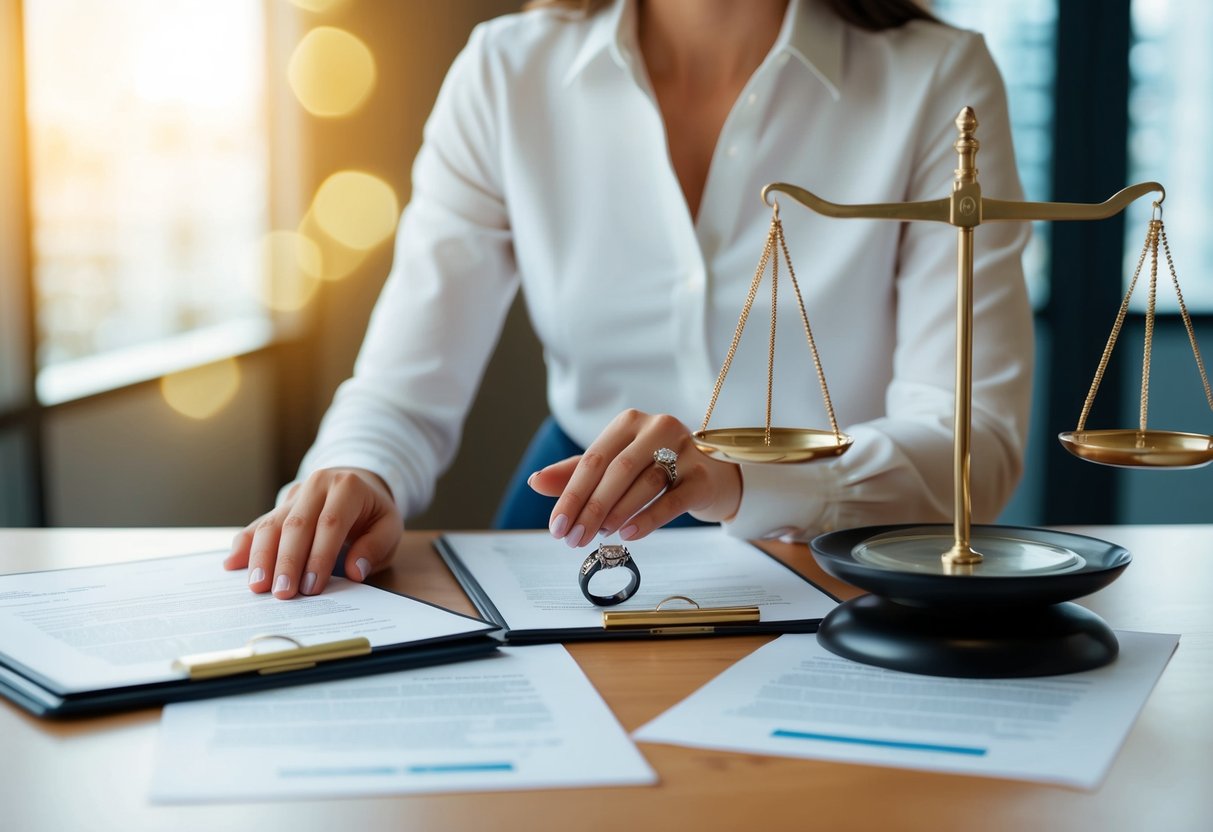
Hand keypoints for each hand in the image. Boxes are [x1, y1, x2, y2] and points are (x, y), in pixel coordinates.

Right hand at [223, 467, 402, 598]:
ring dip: (262, 557)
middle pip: (296, 524)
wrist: (359, 484)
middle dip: (287, 561)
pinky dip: (245, 545)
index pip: (330, 523)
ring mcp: (294, 494)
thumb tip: (355, 571)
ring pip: (272, 523)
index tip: (311, 586)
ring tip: (258, 586)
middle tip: (282, 593)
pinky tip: (233, 564)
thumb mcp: (389, 527)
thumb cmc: (374, 513)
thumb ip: (375, 547)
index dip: (319, 556)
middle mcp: (317, 485)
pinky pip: (258, 524)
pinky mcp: (279, 506)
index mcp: (347, 487)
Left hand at [528, 409, 741, 546]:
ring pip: (644, 483)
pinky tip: (629, 534)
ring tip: (599, 535)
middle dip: (590, 508)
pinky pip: (673, 498)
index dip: (571, 495)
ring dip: (616, 513)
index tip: (556, 527)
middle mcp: (657, 428)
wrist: (710, 476)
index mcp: (629, 422)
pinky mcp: (703, 475)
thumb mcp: (614, 467)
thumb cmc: (655, 469)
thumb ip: (576, 473)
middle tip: (573, 539)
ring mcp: (684, 449)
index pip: (592, 460)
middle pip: (616, 471)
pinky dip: (649, 517)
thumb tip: (536, 482)